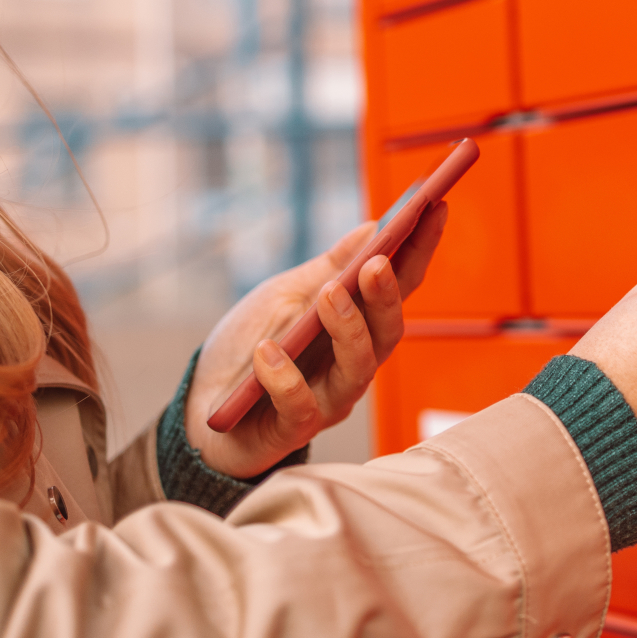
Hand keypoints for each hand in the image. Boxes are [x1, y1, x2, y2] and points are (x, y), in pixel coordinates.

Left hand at [186, 202, 448, 477]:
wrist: (201, 406)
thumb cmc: (249, 346)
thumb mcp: (285, 295)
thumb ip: (329, 267)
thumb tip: (372, 227)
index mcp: (357, 326)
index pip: (399, 287)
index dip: (420, 251)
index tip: (436, 208)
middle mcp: (353, 365)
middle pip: (387, 333)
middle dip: (387, 296)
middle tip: (377, 262)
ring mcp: (328, 400)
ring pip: (357, 371)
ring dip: (347, 329)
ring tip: (328, 295)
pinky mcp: (292, 429)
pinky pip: (299, 406)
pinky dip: (284, 378)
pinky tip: (267, 352)